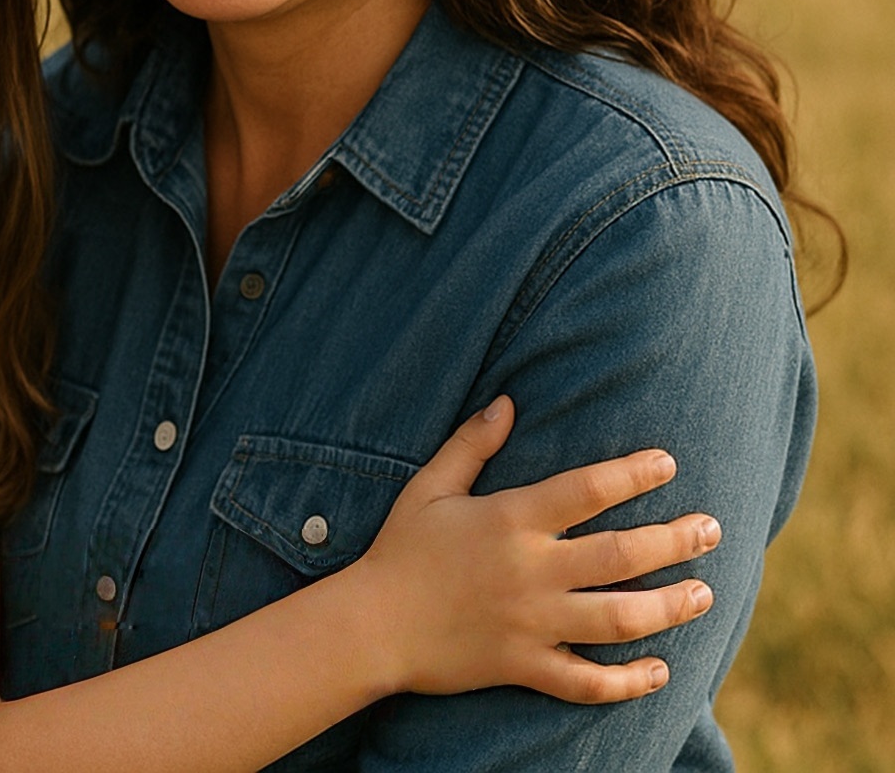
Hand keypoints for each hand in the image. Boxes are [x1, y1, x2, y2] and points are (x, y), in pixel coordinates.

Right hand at [365, 396, 719, 703]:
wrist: (373, 625)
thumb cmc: (401, 549)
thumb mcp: (430, 486)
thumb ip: (471, 444)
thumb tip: (507, 402)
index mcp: (509, 519)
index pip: (586, 489)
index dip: (633, 474)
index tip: (669, 463)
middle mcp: (530, 571)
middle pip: (621, 555)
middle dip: (675, 540)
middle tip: (712, 529)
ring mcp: (531, 624)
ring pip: (619, 619)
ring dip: (670, 607)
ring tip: (704, 594)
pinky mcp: (525, 667)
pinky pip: (588, 683)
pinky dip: (630, 682)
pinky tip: (662, 671)